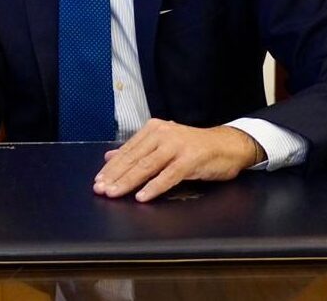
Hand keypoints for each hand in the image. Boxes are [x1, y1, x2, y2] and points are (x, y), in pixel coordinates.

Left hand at [93, 119, 259, 201]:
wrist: (228, 144)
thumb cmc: (194, 147)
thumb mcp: (164, 144)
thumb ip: (138, 150)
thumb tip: (110, 156)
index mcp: (154, 130)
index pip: (127, 150)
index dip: (111, 167)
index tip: (98, 180)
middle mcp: (163, 134)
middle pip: (134, 158)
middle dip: (115, 175)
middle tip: (101, 189)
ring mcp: (177, 146)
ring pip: (146, 166)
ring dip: (128, 182)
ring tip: (115, 193)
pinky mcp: (190, 159)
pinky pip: (168, 175)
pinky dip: (154, 187)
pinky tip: (142, 196)